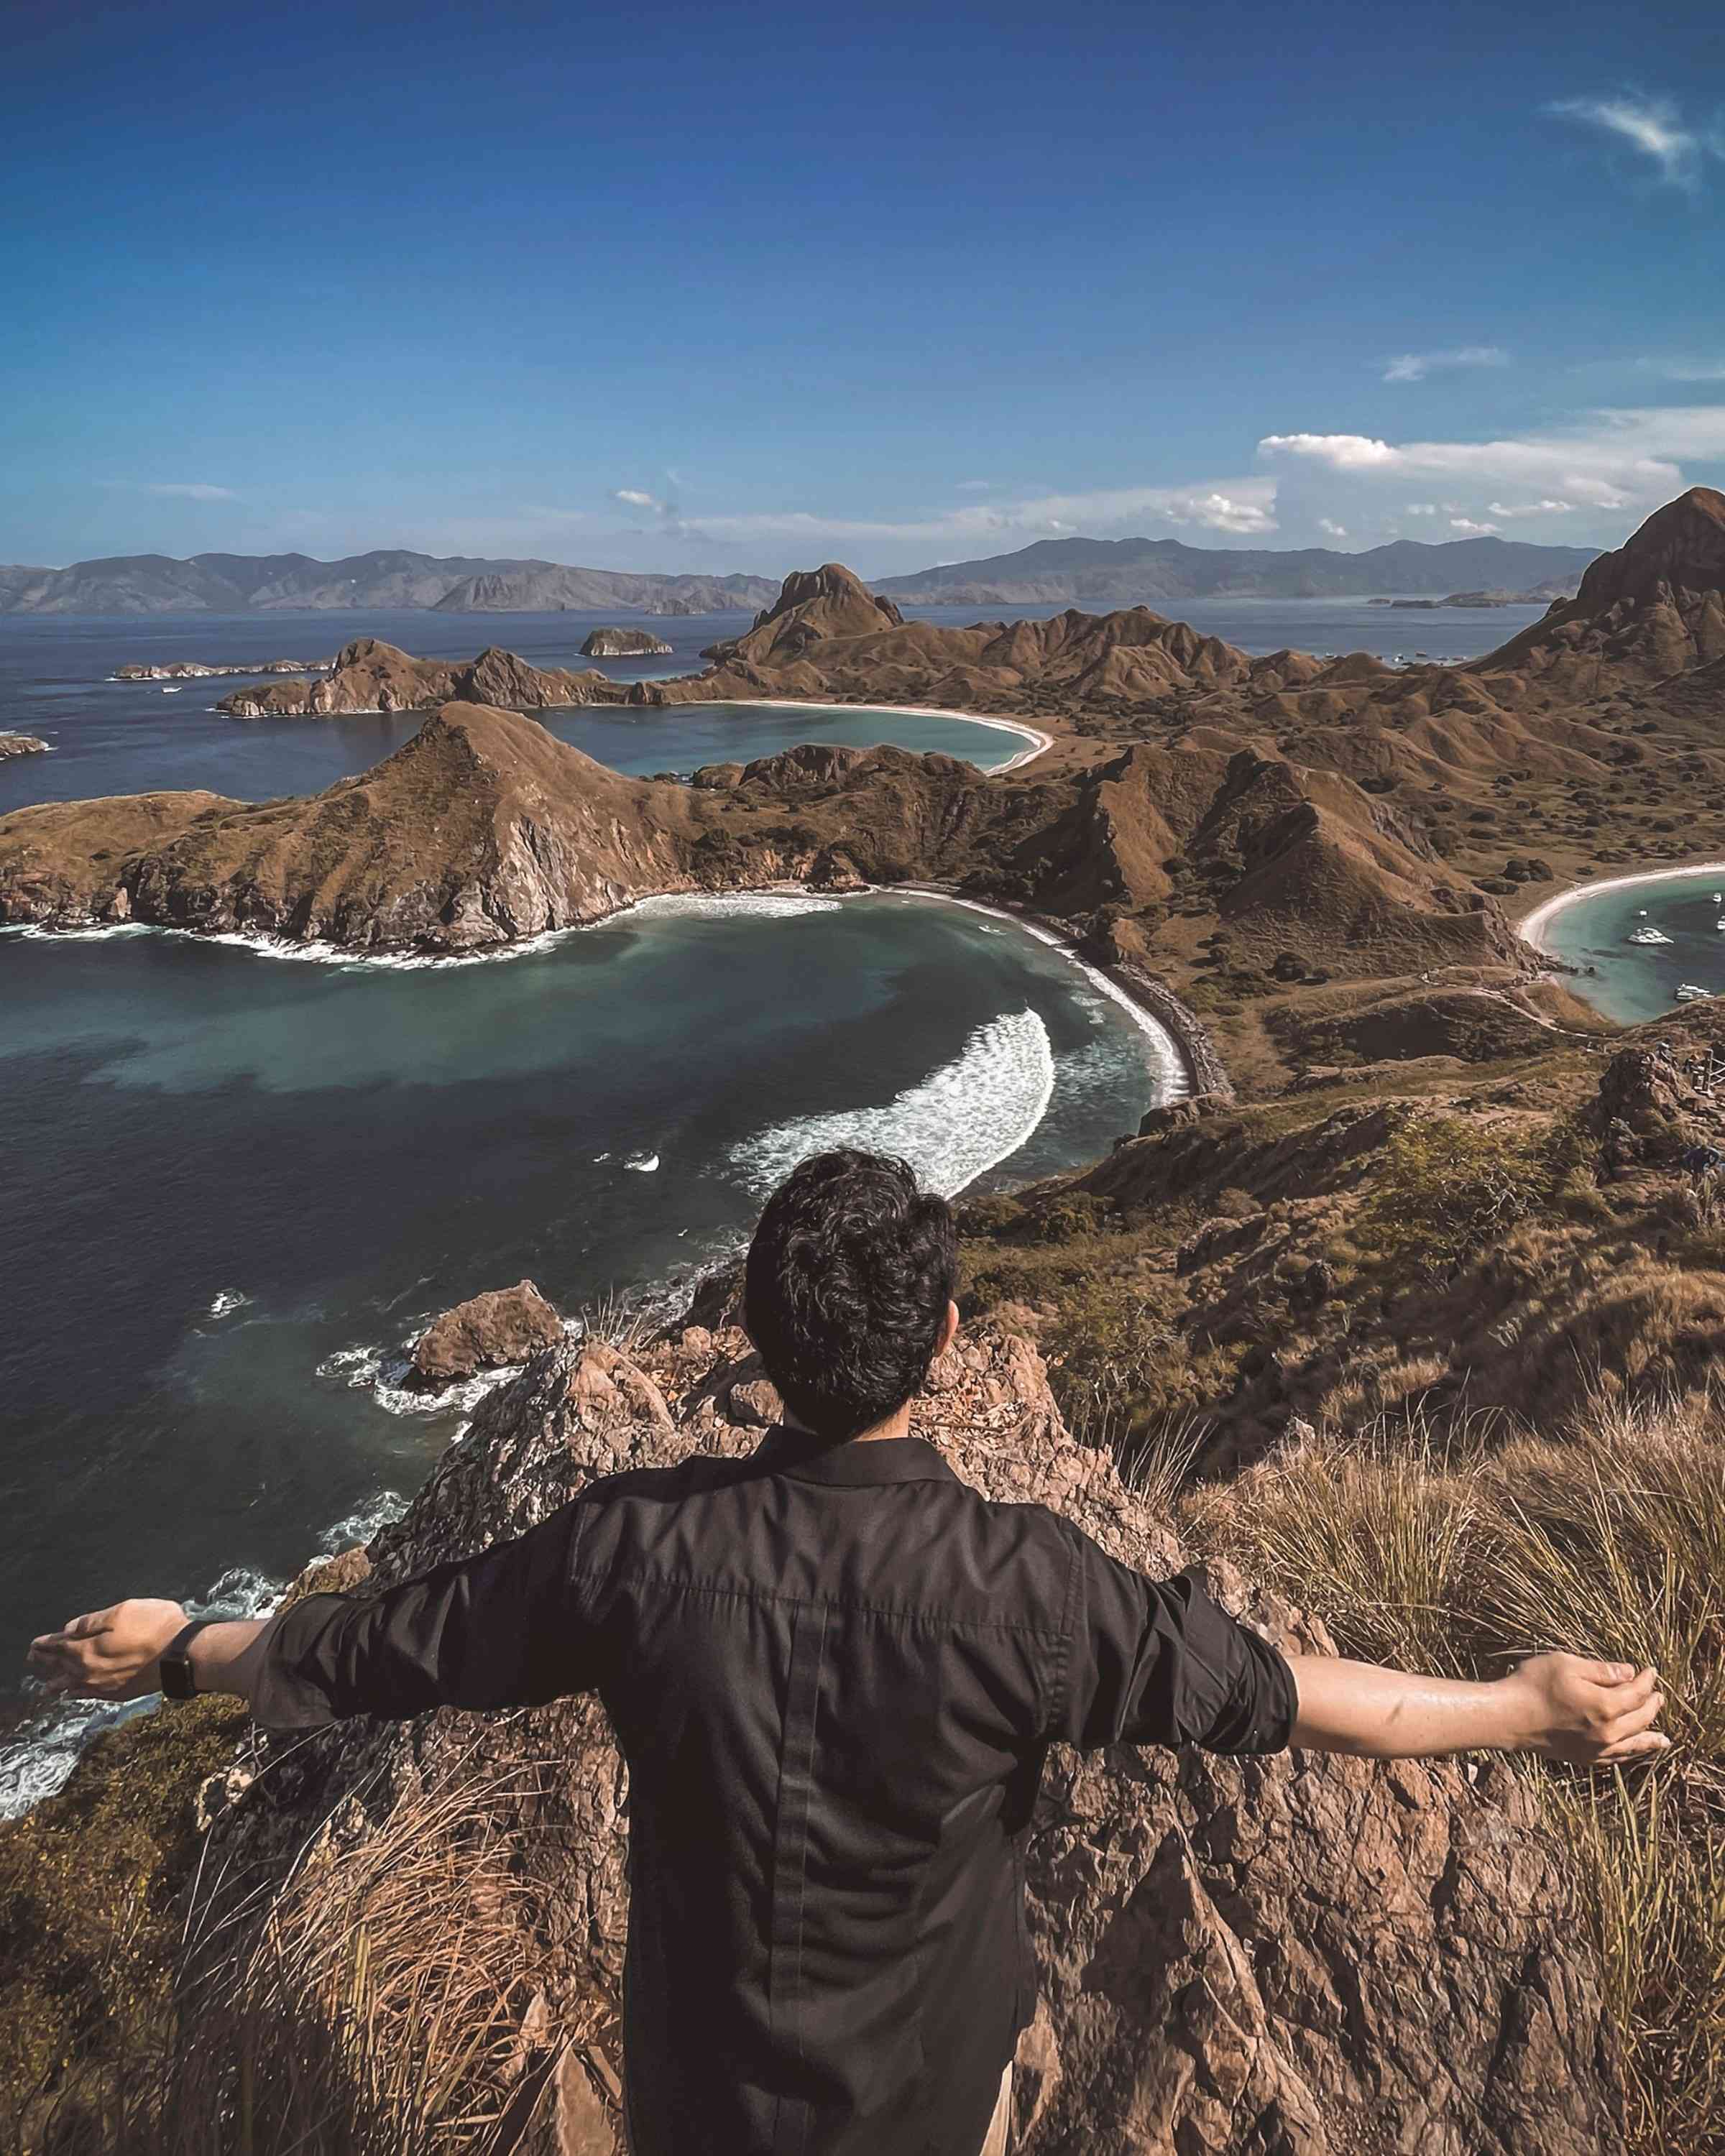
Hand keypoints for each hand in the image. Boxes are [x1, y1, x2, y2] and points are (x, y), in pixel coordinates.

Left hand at [28, 1598, 188, 1702]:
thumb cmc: (156, 1626)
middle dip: (45, 1663)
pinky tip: (73, 1694)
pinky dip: (77, 1694)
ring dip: (57, 1683)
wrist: (183, 1653)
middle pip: (61, 1668)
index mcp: (87, 1649)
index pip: (58, 1646)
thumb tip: (69, 1629)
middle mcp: (90, 1671)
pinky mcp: (118, 1693)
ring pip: (72, 1686)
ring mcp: (104, 1685)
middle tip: (33, 1661)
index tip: (34, 1644)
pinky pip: (89, 1695)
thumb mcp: (123, 1611)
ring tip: (45, 1688)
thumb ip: (92, 1622)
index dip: (45, 1644)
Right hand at [1505, 1652, 1669, 1764]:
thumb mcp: (1567, 1664)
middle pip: (1641, 1718)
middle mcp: (1607, 1732)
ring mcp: (1597, 1749)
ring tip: (1664, 1737)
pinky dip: (1632, 1753)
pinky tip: (1635, 1751)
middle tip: (1658, 1695)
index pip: (1636, 1692)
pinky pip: (1618, 1758)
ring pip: (1634, 1744)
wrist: (1508, 1717)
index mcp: (1605, 1706)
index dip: (1646, 1680)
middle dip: (1652, 1705)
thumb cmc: (1533, 1685)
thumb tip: (1629, 1673)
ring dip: (1650, 1736)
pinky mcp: (1585, 1758)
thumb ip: (1601, 1670)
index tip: (1650, 1671)